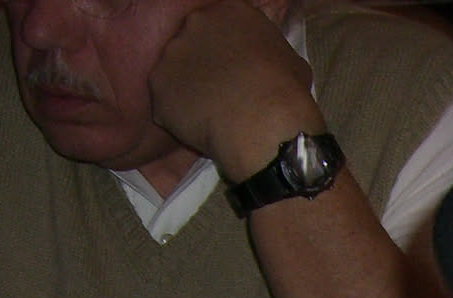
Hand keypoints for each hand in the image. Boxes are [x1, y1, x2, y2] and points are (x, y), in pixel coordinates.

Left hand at [147, 0, 321, 178]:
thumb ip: (270, 56)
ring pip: (177, 73)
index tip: (238, 70)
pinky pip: (167, 103)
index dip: (230, 50)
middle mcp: (196, 24)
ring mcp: (173, 54)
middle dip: (205, 66)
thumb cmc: (286, 94)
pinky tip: (201, 130)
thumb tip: (269, 68)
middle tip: (223, 93)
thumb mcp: (292, 62)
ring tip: (212, 116)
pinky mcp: (159, 85)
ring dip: (190, 91)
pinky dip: (180, 117)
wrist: (263, 126)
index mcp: (231, 12)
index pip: (224, 25)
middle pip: (195, 43)